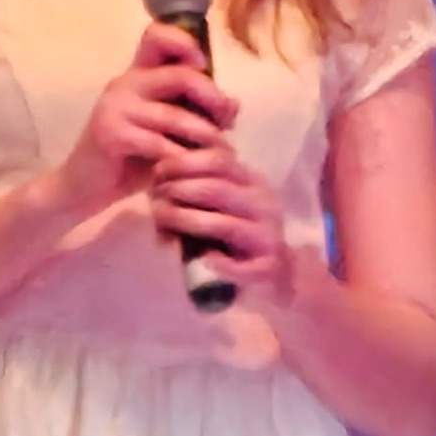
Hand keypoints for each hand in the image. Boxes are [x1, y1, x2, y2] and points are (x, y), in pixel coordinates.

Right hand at [52, 23, 238, 219]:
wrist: (85, 187)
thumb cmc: (131, 157)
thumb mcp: (167, 131)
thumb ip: (194, 113)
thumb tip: (234, 104)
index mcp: (136, 74)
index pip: (156, 35)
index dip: (186, 43)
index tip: (204, 67)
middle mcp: (124, 83)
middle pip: (180, 75)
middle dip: (212, 98)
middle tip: (227, 121)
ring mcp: (115, 107)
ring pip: (175, 115)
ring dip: (205, 136)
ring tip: (220, 153)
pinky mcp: (110, 133)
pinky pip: (158, 143)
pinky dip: (181, 159)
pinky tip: (189, 170)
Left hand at [149, 143, 292, 300]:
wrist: (281, 276)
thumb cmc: (239, 236)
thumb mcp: (223, 204)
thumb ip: (199, 187)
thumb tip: (155, 177)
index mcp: (254, 183)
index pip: (219, 159)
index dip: (183, 162)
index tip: (157, 170)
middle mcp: (265, 205)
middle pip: (216, 188)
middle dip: (177, 190)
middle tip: (154, 197)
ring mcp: (268, 237)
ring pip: (222, 225)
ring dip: (183, 221)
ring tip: (161, 221)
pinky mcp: (268, 268)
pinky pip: (235, 265)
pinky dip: (214, 262)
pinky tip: (202, 259)